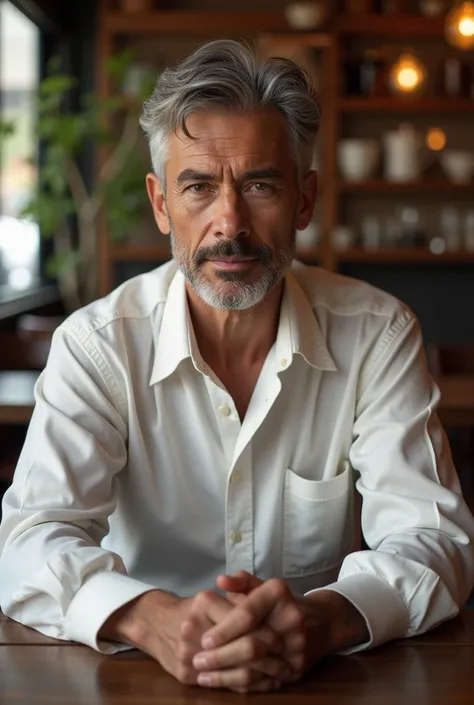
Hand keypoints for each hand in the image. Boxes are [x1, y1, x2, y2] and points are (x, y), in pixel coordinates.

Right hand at [99, 589, 287, 692]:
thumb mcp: (214, 596)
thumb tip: (269, 608)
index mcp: (205, 603)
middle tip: (285, 654)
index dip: (267, 628)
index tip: (282, 633)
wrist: (154, 623)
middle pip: (245, 645)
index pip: (246, 619)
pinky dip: (247, 685)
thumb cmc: (191, 609)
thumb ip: (239, 597)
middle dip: (270, 652)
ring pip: (237, 670)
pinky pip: (223, 685)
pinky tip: (263, 682)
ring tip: (280, 670)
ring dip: (263, 673)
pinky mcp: (186, 675)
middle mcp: (194, 627)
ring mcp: (188, 653)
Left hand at [194, 572, 367, 686]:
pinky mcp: (297, 669)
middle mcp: (291, 619)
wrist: (323, 621)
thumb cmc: (282, 602)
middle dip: (221, 655)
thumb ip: (241, 583)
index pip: (248, 614)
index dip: (224, 629)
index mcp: (278, 594)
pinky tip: (222, 683)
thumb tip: (220, 580)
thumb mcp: (263, 586)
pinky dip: (240, 684)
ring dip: (226, 674)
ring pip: (257, 667)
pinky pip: (265, 681)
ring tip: (202, 675)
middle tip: (196, 660)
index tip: (204, 640)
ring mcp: (296, 647)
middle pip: (252, 644)